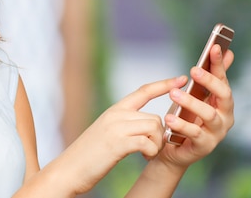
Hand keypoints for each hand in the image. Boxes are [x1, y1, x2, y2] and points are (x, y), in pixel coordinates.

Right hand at [60, 76, 187, 194]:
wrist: (68, 170)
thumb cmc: (89, 156)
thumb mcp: (107, 133)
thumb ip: (124, 124)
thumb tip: (148, 125)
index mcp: (114, 110)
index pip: (144, 91)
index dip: (164, 84)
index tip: (181, 79)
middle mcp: (115, 114)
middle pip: (155, 117)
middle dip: (160, 136)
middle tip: (152, 150)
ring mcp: (116, 128)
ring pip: (154, 128)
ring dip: (157, 145)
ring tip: (147, 155)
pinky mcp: (118, 143)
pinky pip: (148, 142)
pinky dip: (151, 152)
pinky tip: (144, 158)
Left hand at [158, 44, 234, 167]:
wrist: (174, 149)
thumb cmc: (187, 118)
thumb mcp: (197, 95)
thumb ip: (211, 75)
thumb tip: (227, 51)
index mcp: (223, 103)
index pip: (223, 79)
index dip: (219, 64)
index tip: (214, 47)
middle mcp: (225, 117)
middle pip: (224, 96)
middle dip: (209, 81)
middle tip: (193, 70)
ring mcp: (217, 133)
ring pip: (209, 114)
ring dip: (191, 102)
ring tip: (174, 94)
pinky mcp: (205, 146)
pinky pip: (194, 133)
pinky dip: (181, 124)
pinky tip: (169, 118)